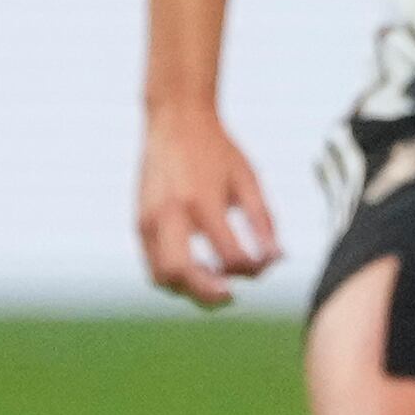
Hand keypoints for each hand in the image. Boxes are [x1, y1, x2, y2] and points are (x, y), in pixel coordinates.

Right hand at [136, 99, 278, 307]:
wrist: (176, 119)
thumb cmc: (217, 150)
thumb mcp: (248, 181)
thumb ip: (263, 223)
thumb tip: (275, 260)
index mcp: (203, 201)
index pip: (229, 256)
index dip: (252, 269)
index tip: (263, 264)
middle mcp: (170, 213)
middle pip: (182, 273)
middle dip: (209, 295)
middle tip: (230, 295)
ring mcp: (149, 219)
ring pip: (161, 276)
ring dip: (188, 289)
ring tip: (213, 283)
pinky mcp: (139, 222)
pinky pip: (153, 264)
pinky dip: (174, 276)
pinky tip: (196, 268)